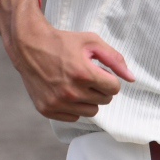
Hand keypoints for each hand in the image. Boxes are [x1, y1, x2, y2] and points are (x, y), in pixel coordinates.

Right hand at [0, 0, 131, 120]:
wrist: (28, 46)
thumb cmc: (62, 42)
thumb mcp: (91, 42)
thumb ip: (115, 59)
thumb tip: (131, 78)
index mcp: (83, 74)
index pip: (114, 89)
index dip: (109, 79)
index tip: (100, 72)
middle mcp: (71, 92)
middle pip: (104, 100)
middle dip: (100, 88)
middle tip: (87, 76)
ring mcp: (58, 103)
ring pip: (91, 111)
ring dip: (89, 99)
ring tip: (77, 84)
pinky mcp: (47, 110)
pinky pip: (74, 117)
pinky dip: (74, 106)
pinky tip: (65, 91)